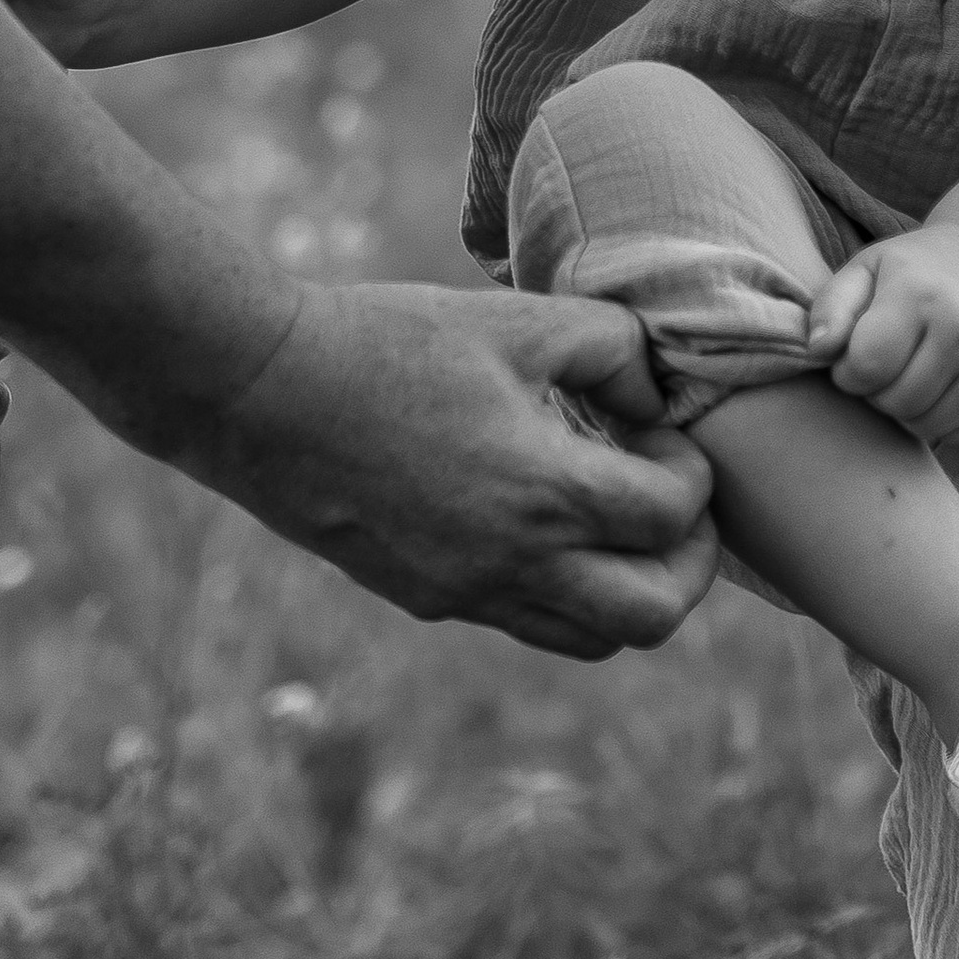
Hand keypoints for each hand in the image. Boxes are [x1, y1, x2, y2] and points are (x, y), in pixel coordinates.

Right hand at [189, 284, 718, 660]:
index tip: (665, 436)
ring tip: (619, 525)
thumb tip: (655, 396)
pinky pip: (529, 624)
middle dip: (688, 564)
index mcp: (546, 490)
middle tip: (676, 506)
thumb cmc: (389, 341)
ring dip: (631, 592)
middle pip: (653, 616)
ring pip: (594, 641)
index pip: (672, 520)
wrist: (264, 394)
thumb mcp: (514, 317)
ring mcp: (469, 593)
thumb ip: (611, 348)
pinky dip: (567, 595)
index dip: (694, 477)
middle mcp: (516, 562)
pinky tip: (545, 526)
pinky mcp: (429, 599)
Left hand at [803, 219, 958, 440]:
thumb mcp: (864, 270)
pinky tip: (933, 386)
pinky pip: (955, 432)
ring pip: (924, 423)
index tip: (851, 358)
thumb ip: (831, 307)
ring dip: (903, 410)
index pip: (867, 365)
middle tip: (880, 368)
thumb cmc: (911, 271)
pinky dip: (935, 419)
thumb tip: (817, 350)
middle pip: (895, 400)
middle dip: (874, 393)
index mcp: (920, 293)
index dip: (847, 372)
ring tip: (904, 376)